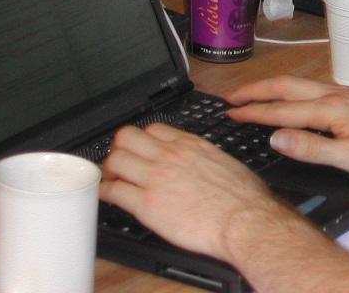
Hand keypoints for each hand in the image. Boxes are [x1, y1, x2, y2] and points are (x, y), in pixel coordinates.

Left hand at [100, 123, 296, 259]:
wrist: (243, 220)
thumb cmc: (243, 198)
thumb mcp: (226, 162)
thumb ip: (206, 157)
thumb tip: (203, 163)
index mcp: (190, 145)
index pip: (154, 129)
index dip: (144, 139)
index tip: (141, 148)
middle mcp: (170, 156)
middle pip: (127, 137)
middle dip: (120, 147)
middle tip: (121, 160)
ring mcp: (156, 178)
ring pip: (115, 160)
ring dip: (110, 168)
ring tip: (113, 178)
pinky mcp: (147, 204)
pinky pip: (114, 191)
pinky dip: (105, 192)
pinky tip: (106, 195)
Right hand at [224, 75, 348, 179]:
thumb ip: (311, 148)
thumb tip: (276, 138)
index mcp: (330, 109)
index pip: (281, 110)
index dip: (253, 112)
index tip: (229, 113)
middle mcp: (335, 94)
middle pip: (286, 86)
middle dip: (256, 90)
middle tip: (230, 97)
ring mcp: (345, 92)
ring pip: (300, 84)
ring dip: (273, 87)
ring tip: (254, 93)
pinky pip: (313, 87)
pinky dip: (292, 89)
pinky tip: (293, 96)